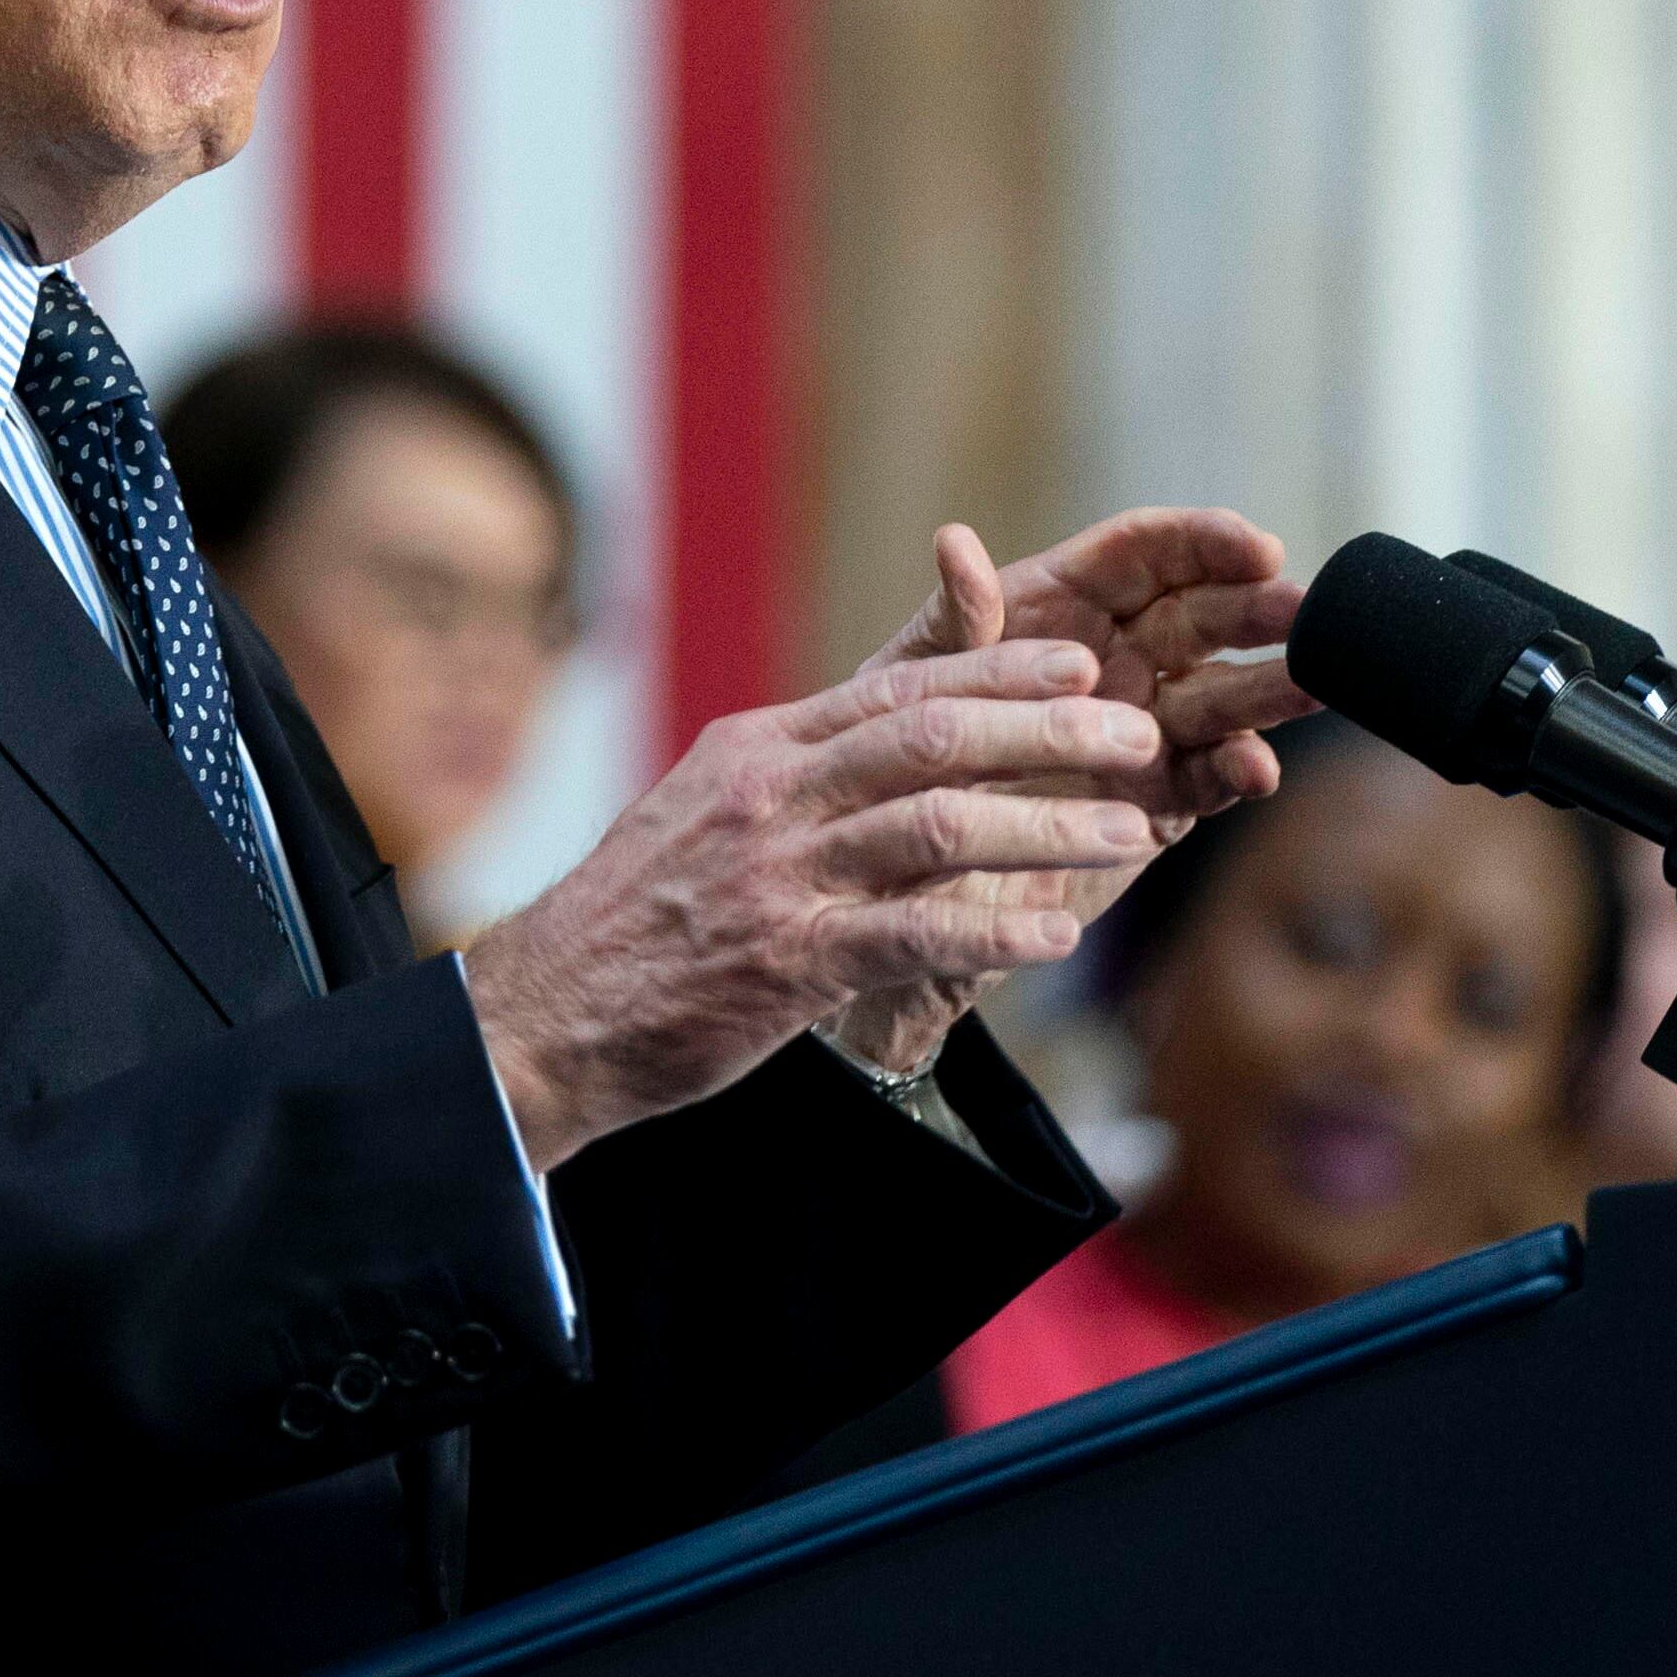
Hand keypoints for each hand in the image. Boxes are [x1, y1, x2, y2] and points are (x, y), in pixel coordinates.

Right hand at [461, 636, 1166, 1170]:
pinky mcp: (781, 962)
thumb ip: (797, 775)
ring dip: (1044, 825)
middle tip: (1135, 733)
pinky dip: (988, 927)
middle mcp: (767, 796)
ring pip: (933, 825)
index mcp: (755, 750)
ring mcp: (774, 876)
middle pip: (929, 735)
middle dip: (1047, 730)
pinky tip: (1053, 934)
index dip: (998, 669)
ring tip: (1126, 832)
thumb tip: (887, 741)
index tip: (1081, 662)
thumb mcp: (707, 812)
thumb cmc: (637, 920)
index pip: (895, 686)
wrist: (541, 1013)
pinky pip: (906, 933)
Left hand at [825, 508, 1305, 1070]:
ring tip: (1314, 679)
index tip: (1257, 545)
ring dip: (1270, 686)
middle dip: (1257, 608)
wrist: (898, 864)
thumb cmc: (898, 749)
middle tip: (1304, 609)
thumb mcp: (915, 681)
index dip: (1203, 542)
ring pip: (1223, 695)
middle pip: (1202, 617)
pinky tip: (1254, 769)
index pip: (1146, 554)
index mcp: (1061, 603)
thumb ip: (955, 622)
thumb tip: (954, 542)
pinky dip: (1233, 772)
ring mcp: (1144, 727)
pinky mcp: (1155, 801)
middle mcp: (1116, 656)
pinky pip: (1206, 779)